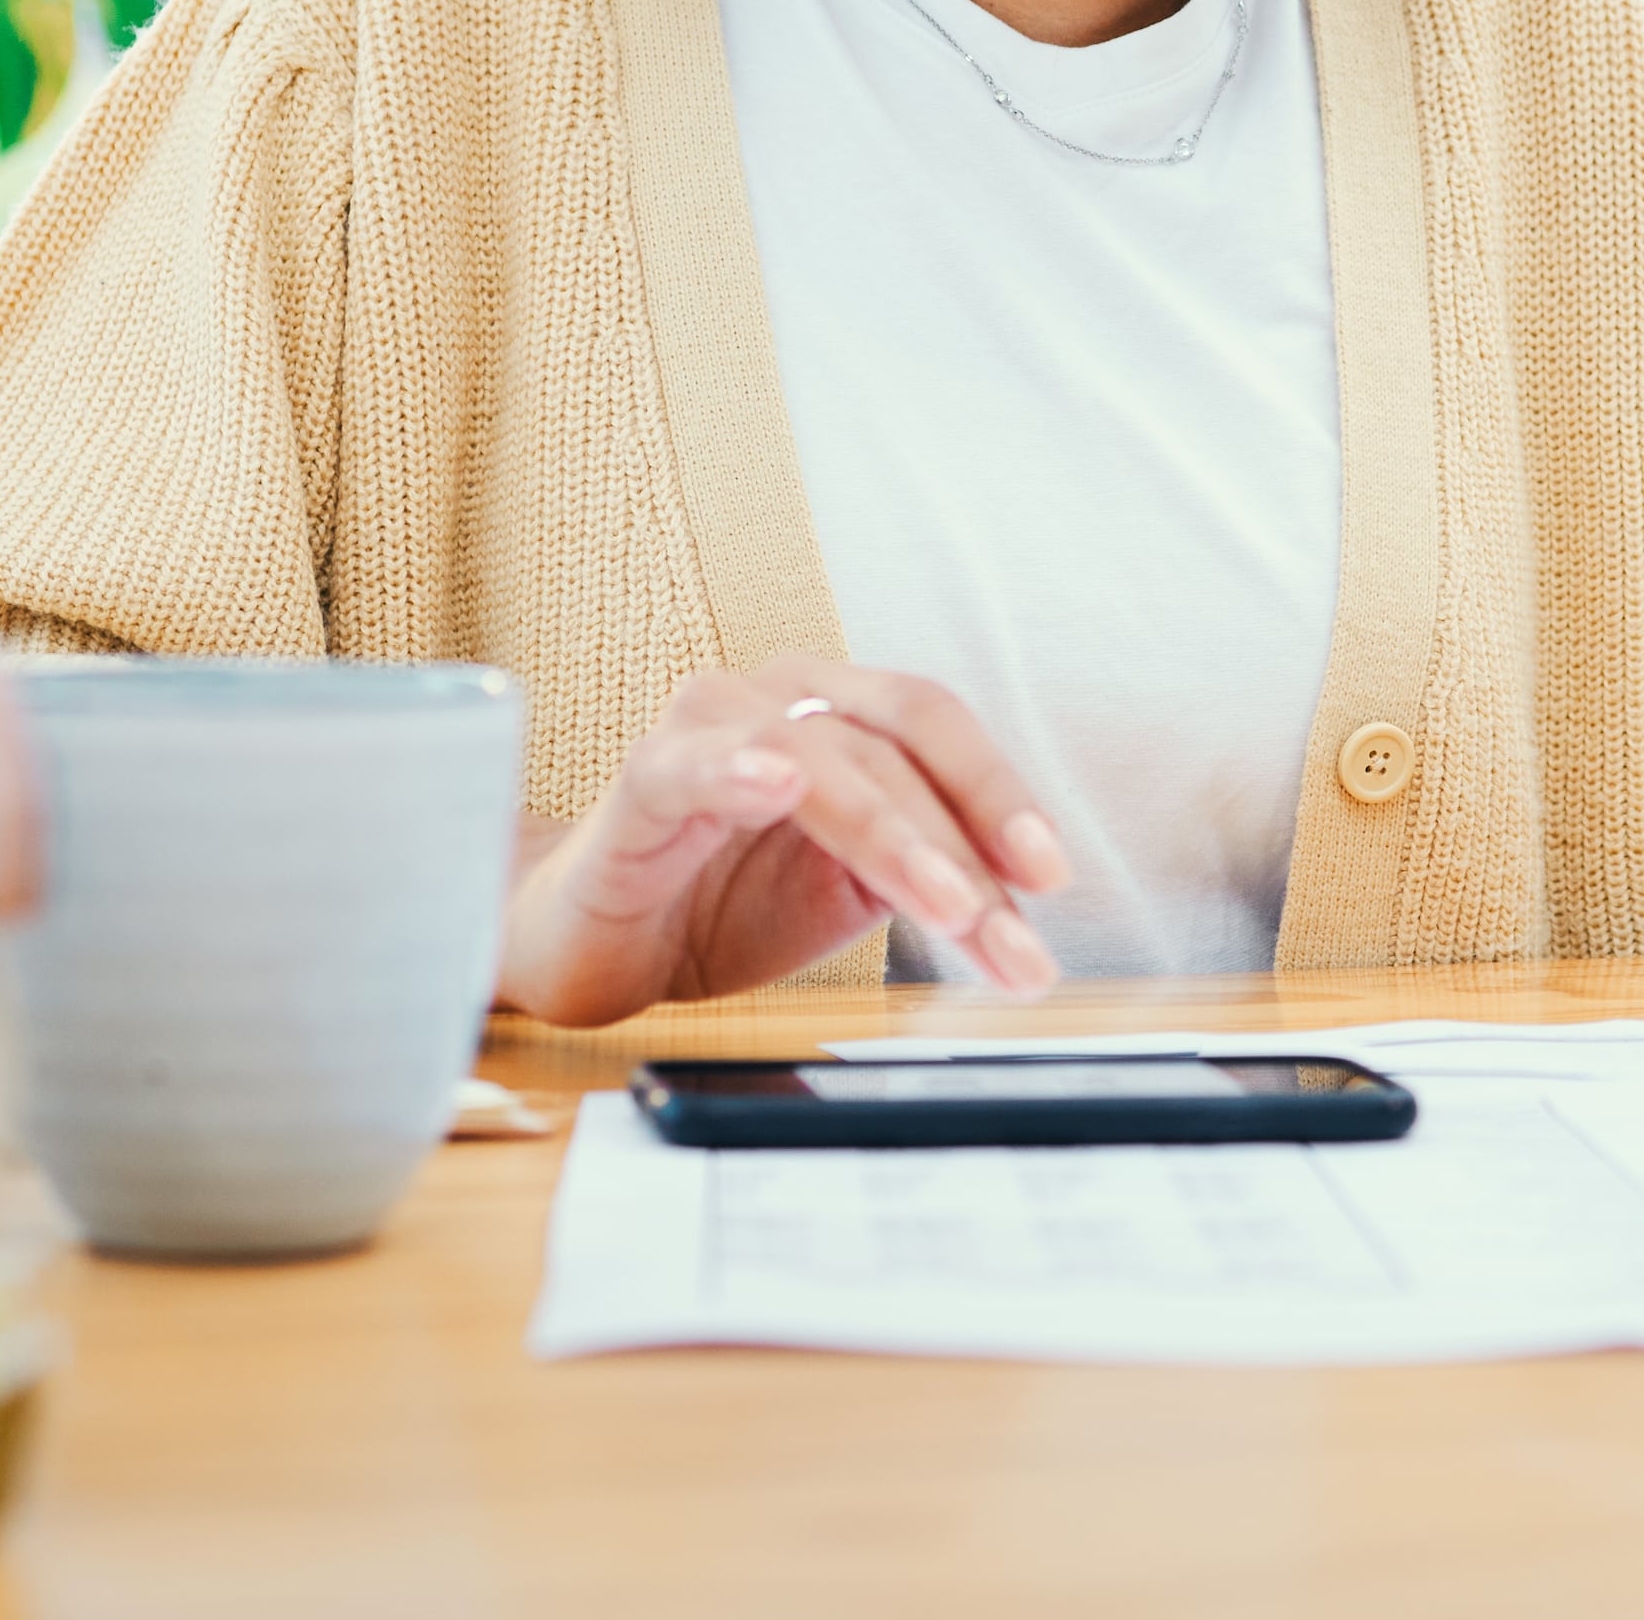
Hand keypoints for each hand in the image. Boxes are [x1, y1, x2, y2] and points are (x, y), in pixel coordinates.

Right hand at [495, 662, 1074, 1026]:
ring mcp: (710, 728)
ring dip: (896, 836)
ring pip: (824, 758)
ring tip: (948, 904)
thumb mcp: (846, 894)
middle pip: (898, 743)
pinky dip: (742, 770)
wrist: (592, 945)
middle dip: (968, 842)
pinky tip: (780, 788)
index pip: (940, 735)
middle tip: (1010, 925)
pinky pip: (696, 764)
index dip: (1001, 796)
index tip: (1051, 879)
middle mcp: (782, 698)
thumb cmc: (715, 903)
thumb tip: (1018, 902)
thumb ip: (921, 873)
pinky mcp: (643, 778)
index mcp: (841, 716)